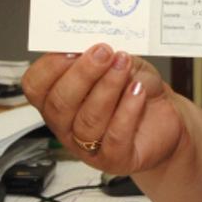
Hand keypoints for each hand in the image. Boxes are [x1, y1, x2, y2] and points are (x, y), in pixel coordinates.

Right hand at [22, 43, 185, 175]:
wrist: (166, 114)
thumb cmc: (135, 87)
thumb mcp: (116, 62)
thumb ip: (100, 54)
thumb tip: (90, 42)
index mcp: (57, 98)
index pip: (35, 87)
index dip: (50, 67)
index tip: (72, 48)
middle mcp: (67, 125)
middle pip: (60, 104)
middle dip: (82, 74)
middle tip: (103, 53)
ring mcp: (88, 146)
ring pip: (87, 120)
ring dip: (107, 88)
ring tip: (124, 66)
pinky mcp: (115, 159)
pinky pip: (114, 137)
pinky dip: (127, 111)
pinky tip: (137, 91)